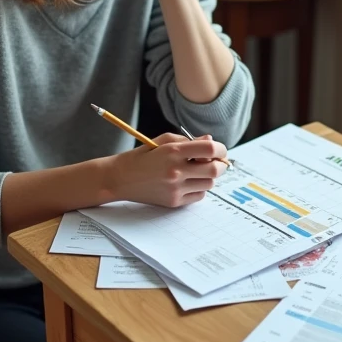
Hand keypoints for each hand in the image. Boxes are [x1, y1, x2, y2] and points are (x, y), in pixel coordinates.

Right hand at [107, 133, 228, 207]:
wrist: (120, 179)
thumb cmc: (141, 157)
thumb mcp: (163, 141)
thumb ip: (188, 140)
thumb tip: (211, 140)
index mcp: (173, 151)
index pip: (210, 148)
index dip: (221, 148)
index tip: (220, 149)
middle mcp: (176, 171)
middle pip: (215, 170)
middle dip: (221, 164)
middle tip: (218, 162)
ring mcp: (175, 188)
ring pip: (209, 184)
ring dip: (209, 176)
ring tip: (198, 171)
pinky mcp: (174, 202)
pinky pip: (199, 196)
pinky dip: (199, 188)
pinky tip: (189, 182)